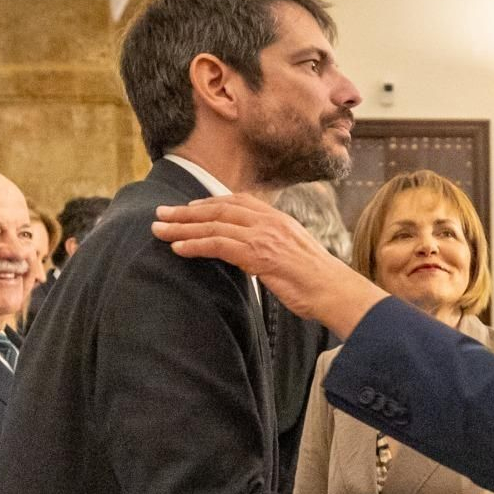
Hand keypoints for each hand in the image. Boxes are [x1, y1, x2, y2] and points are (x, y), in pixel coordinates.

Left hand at [153, 195, 388, 337]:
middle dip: (186, 211)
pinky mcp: (258, 254)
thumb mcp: (294, 256)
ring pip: (213, 224)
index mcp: (278, 219)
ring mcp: (264, 236)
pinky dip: (195, 245)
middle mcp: (269, 221)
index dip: (209, 203)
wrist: (334, 291)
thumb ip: (272, 248)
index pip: (237, 202)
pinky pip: (219, 245)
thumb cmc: (318, 282)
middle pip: (219, 209)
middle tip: (161, 213)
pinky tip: (178, 248)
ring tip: (158, 229)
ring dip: (182, 227)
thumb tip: (254, 257)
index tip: (188, 208)